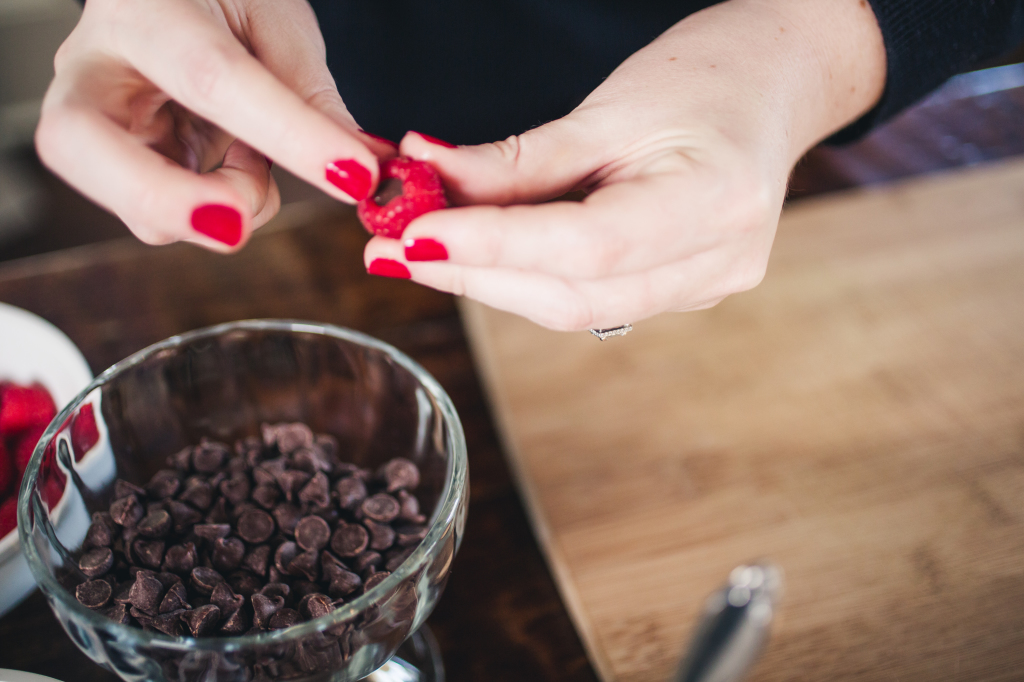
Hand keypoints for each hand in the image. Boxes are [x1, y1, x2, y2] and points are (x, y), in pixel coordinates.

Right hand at [36, 0, 390, 250]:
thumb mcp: (274, 18)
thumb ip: (311, 91)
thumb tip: (368, 162)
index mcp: (146, 8)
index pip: (212, 77)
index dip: (288, 134)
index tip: (355, 175)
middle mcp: (93, 68)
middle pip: (78, 145)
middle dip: (163, 200)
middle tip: (234, 225)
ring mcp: (89, 124)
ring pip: (126, 202)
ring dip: (215, 205)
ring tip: (254, 160)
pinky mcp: (113, 170)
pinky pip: (161, 217)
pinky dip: (216, 207)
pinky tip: (232, 165)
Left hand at [363, 0, 885, 330]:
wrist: (777, 84)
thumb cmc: (708, 75)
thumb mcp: (610, 106)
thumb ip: (520, 159)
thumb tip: (426, 178)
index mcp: (718, 202)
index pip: (585, 246)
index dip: (492, 246)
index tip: (412, 236)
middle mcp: (720, 261)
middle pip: (571, 293)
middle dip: (473, 274)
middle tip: (390, 250)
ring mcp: (707, 285)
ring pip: (574, 306)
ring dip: (491, 282)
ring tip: (419, 251)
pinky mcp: (687, 289)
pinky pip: (591, 298)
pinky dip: (528, 277)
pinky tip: (480, 256)